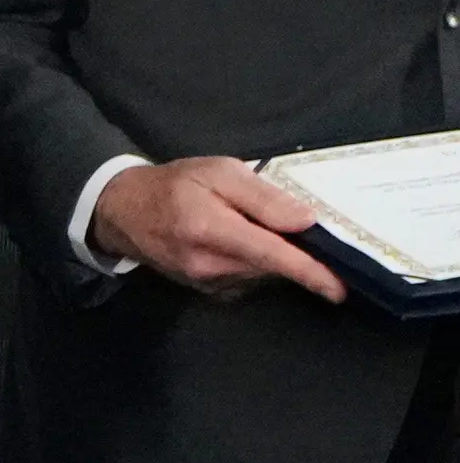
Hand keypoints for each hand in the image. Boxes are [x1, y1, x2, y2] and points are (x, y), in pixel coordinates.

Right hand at [119, 155, 356, 302]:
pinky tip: (245, 244)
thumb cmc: (174, 184)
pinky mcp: (206, 290)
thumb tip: (306, 221)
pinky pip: (248, 281)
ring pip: (263, 275)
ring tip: (259, 229)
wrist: (122, 212)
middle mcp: (209, 265)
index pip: (272, 255)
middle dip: (296, 254)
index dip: (310, 272)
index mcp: (211, 230)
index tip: (340, 288)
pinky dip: (258, 265)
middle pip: (273, 268)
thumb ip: (263, 197)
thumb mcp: (220, 172)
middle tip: (296, 227)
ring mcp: (206, 282)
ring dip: (275, 258)